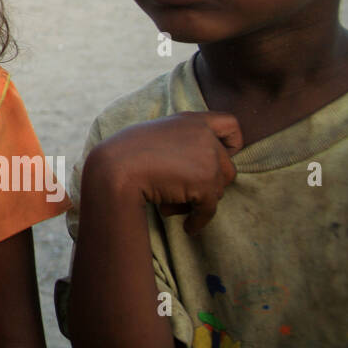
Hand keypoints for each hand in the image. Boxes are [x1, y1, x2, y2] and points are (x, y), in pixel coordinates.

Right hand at [86, 111, 242, 233]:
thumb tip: (191, 165)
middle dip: (210, 183)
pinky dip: (199, 220)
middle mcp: (204, 136)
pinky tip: (187, 226)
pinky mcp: (206, 183)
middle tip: (185, 191)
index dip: (231, 143)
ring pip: (219, 190)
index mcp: (192, 121)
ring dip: (199, 200)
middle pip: (227, 167)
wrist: (116, 168)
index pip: (231, 125)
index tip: (218, 157)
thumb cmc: (124, 153)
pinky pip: (209, 209)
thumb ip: (179, 142)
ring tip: (171, 203)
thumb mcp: (155, 135)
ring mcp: (208, 159)